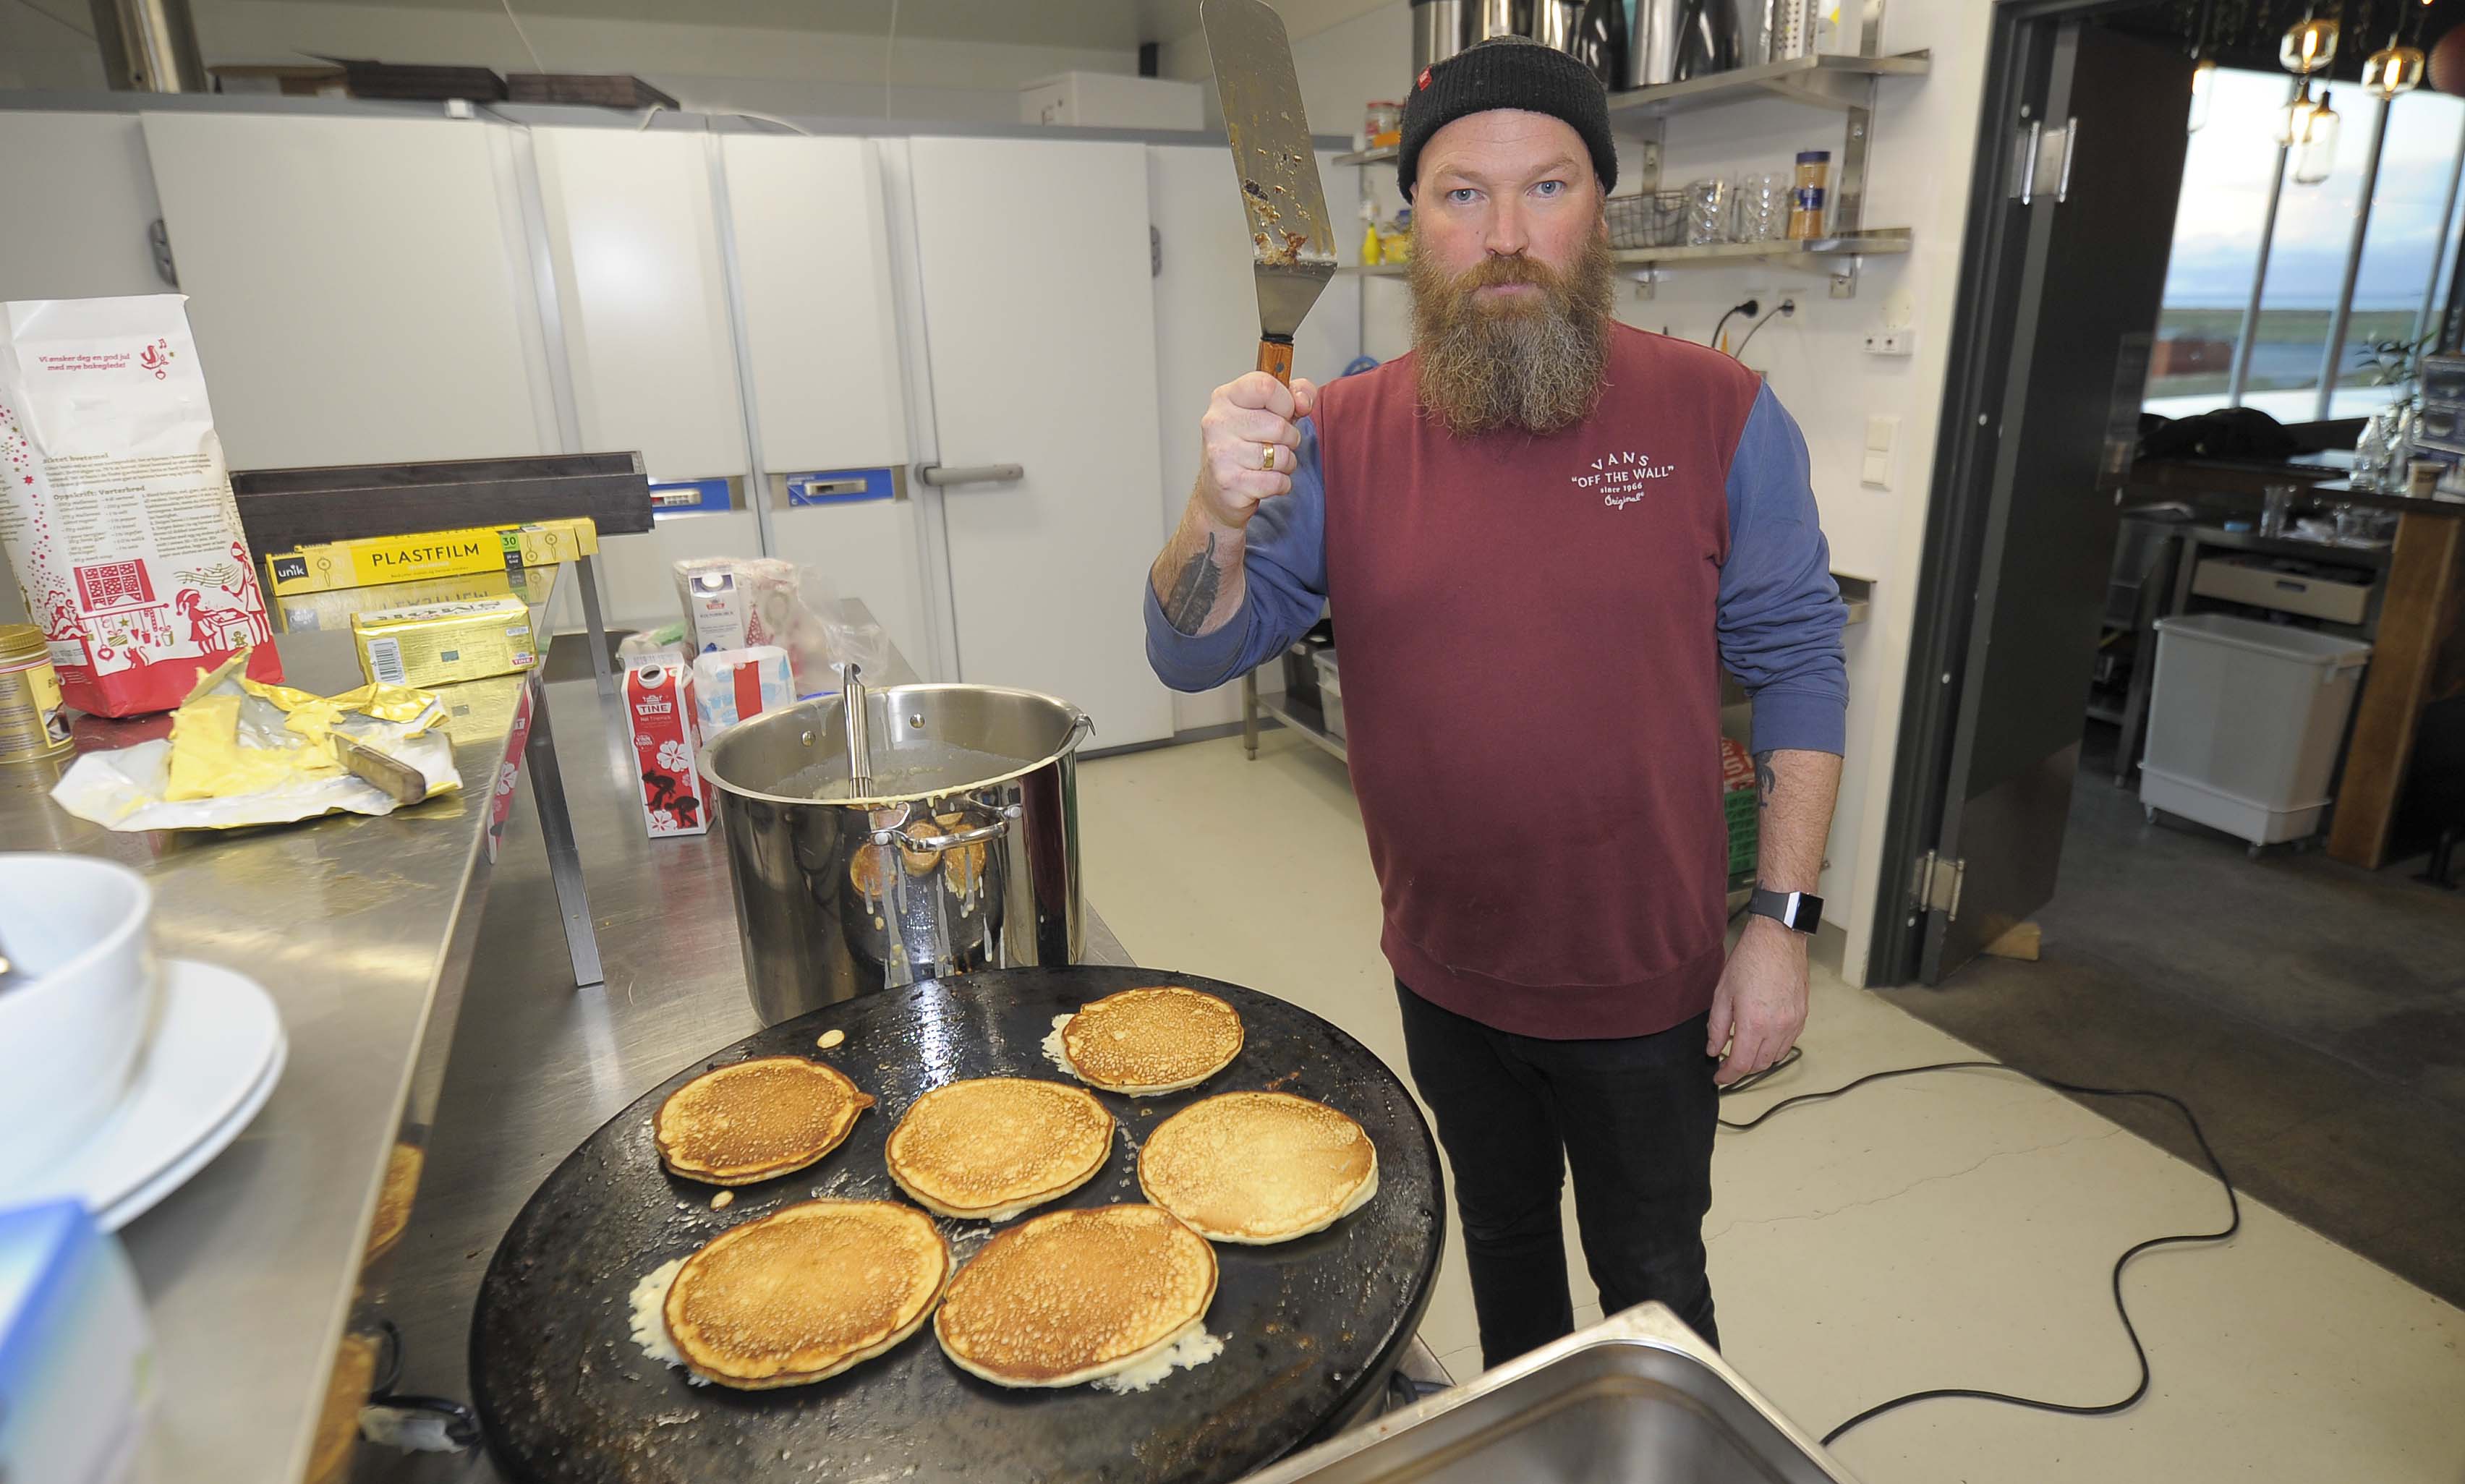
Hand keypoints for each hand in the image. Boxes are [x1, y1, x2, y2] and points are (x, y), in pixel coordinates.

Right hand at [1196, 372, 1318, 528]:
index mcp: (1225, 397)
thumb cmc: (1246, 444)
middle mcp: (1218, 422)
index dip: (1286, 402)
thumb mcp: (1269, 409)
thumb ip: (1295, 393)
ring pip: (1281, 455)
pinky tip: (1264, 480)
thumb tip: (1304, 400)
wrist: (1218, 489)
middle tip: (1274, 443)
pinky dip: (1280, 484)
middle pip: (1279, 426)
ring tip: (1269, 462)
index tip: (1284, 412)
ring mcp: (1221, 453)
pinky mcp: (1229, 482)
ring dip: (1285, 463)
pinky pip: (1276, 481)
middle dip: (1289, 439)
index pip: (1266, 386)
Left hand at [1706, 917, 1809, 1085]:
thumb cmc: (1750, 960)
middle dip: (1742, 1068)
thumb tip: (1713, 1049)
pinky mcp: (1802, 1015)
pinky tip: (1762, 1036)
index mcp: (1754, 1023)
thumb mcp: (1722, 993)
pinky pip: (1788, 1042)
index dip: (1727, 1076)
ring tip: (1744, 1049)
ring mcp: (1793, 1022)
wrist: (1779, 939)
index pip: (1741, 1064)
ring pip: (1776, 1057)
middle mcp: (1777, 1027)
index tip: (1719, 1077)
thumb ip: (1717, 1026)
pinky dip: (1774, 1047)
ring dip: (1759, 1059)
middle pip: (1760, 1065)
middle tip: (1727, 1062)